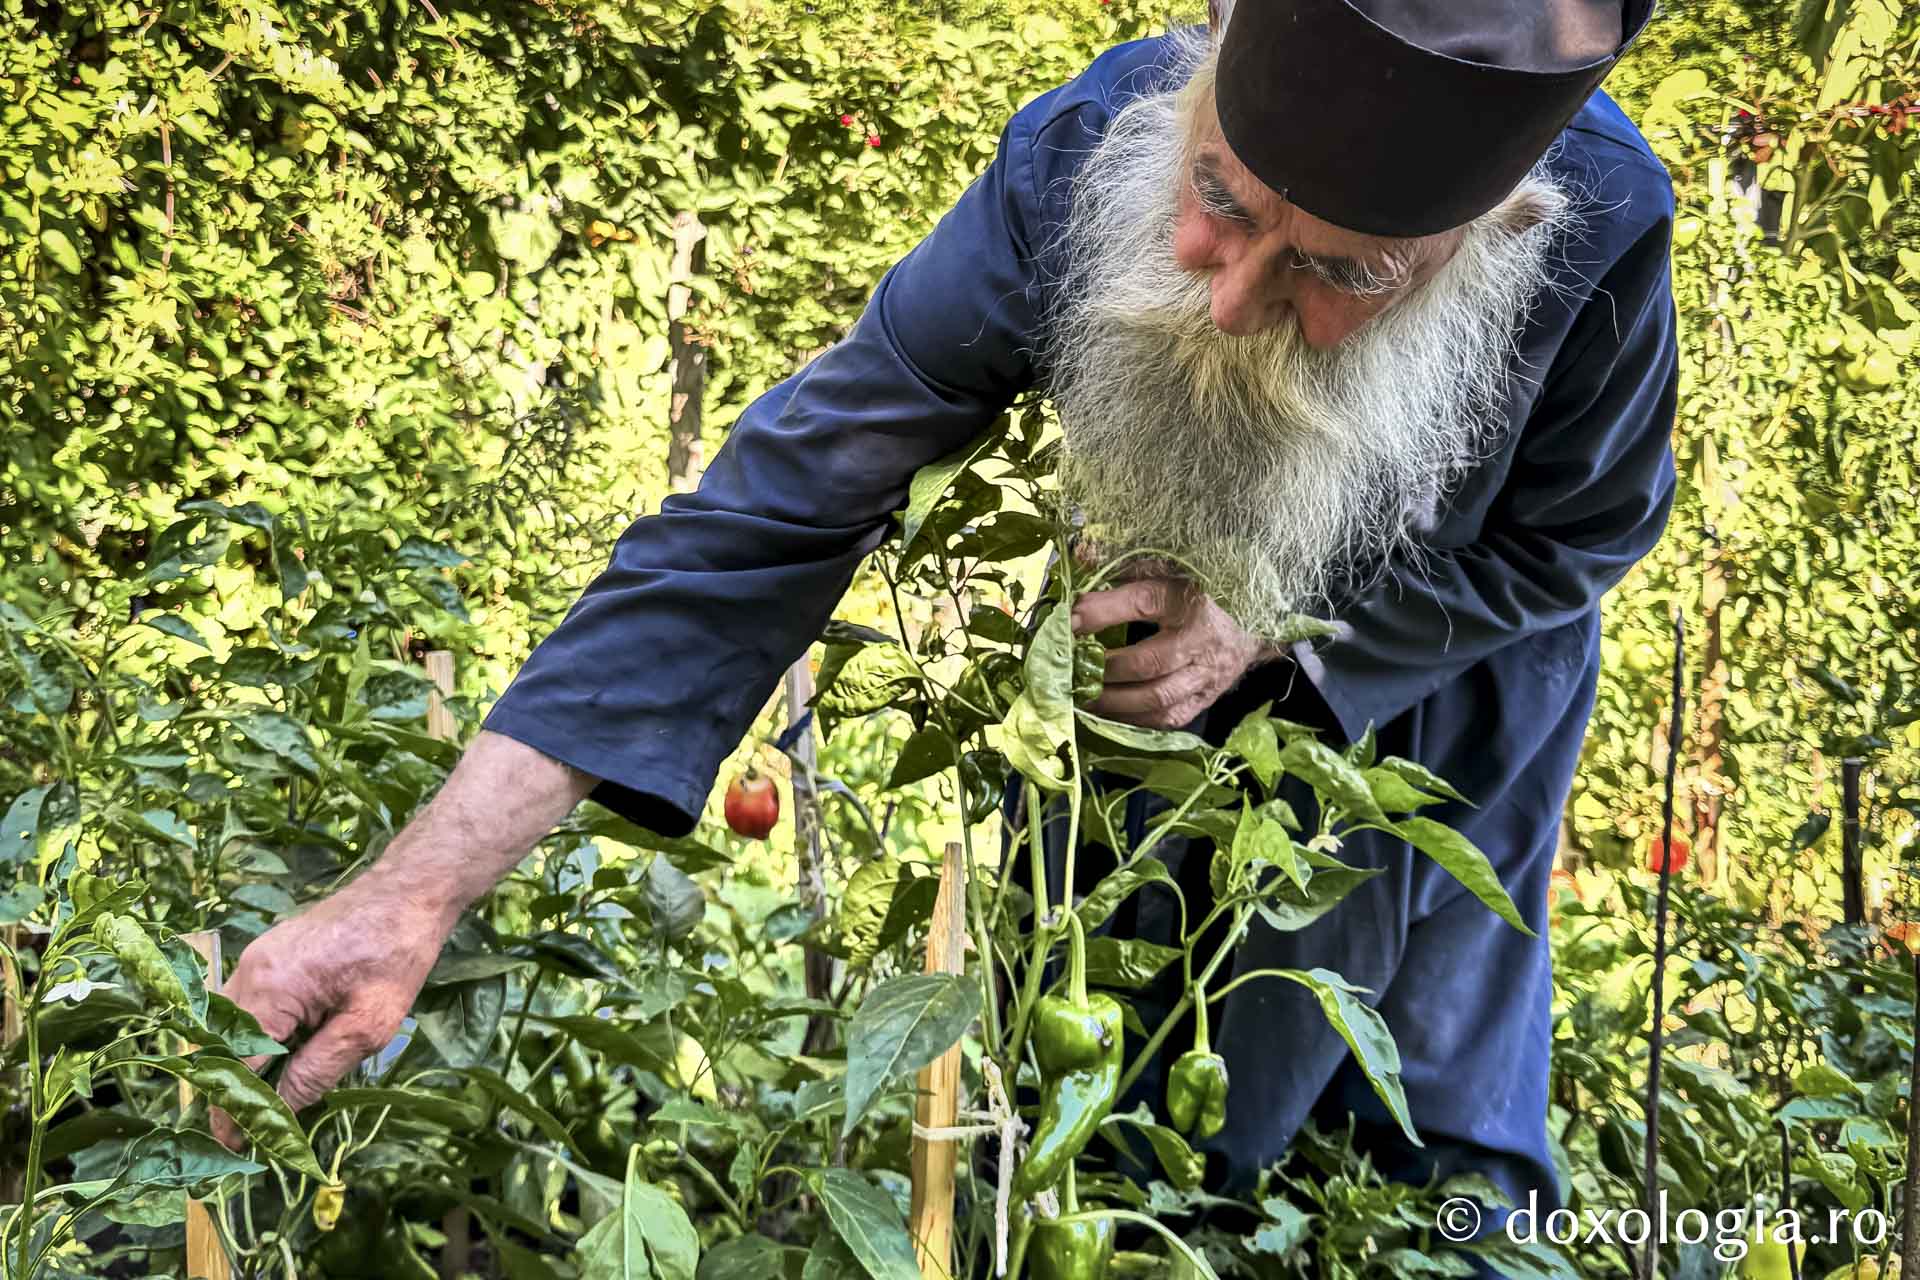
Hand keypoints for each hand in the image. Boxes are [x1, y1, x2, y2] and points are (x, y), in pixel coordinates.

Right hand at [212, 875, 454, 1149]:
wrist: (408, 892)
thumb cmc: (397, 955)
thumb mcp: (368, 1024)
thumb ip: (318, 1069)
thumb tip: (279, 1111)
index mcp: (271, 988)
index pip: (234, 1064)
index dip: (233, 1110)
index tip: (235, 1148)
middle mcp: (250, 970)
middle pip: (222, 1046)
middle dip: (231, 1091)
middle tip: (247, 1132)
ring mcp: (256, 958)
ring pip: (230, 1026)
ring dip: (243, 1063)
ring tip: (263, 1103)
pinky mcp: (269, 955)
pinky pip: (246, 1005)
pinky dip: (256, 1036)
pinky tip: (281, 1059)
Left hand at [1071, 574, 1278, 728]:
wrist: (1251, 625)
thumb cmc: (1199, 592)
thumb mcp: (1169, 568)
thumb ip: (1126, 564)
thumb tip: (1082, 554)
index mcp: (1190, 597)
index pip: (1143, 602)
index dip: (1102, 611)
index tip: (1069, 618)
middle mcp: (1201, 638)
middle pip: (1149, 661)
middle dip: (1104, 667)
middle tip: (1071, 668)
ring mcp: (1206, 674)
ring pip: (1158, 697)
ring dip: (1114, 701)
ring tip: (1083, 695)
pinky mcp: (1206, 698)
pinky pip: (1168, 718)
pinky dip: (1134, 719)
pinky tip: (1109, 711)